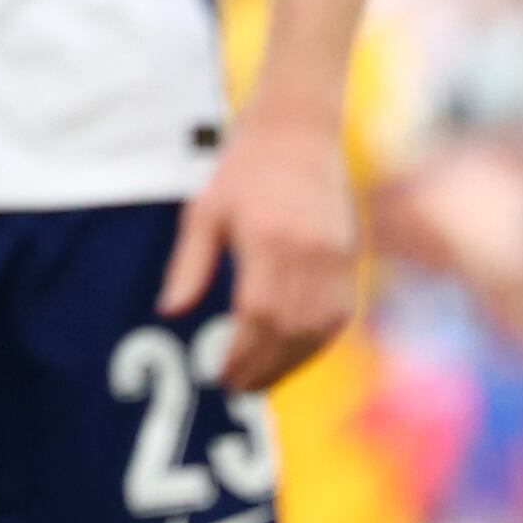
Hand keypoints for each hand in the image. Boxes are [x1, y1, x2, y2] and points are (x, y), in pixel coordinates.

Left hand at [164, 113, 359, 390]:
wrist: (298, 134)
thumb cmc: (243, 171)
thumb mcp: (204, 213)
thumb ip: (189, 266)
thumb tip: (170, 313)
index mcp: (269, 243)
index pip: (259, 316)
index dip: (242, 353)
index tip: (221, 375)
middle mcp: (310, 256)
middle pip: (292, 331)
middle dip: (265, 367)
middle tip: (238, 388)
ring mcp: (337, 260)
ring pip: (321, 330)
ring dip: (293, 363)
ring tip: (262, 380)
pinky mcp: (352, 260)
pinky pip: (340, 316)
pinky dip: (317, 342)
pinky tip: (294, 355)